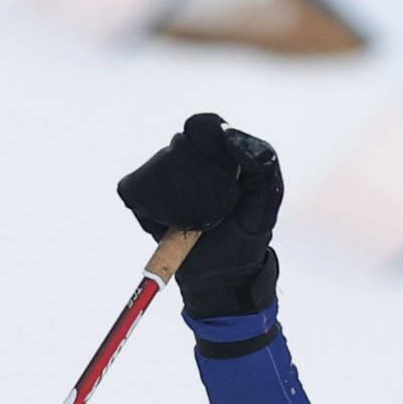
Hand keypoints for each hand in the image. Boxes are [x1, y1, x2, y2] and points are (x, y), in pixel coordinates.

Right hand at [116, 112, 283, 319]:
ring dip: (182, 202)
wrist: (221, 277)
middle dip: (203, 184)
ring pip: (160, 168)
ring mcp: (161, 176)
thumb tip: (230, 134)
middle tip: (216, 214)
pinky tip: (172, 228)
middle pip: (181, 145)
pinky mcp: (140, 196)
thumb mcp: (265, 205)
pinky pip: (138, 190)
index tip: (226, 180)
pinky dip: (155, 214)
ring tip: (196, 223)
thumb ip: (263, 166)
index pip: (204, 126)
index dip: (211, 146)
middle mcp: (187, 157)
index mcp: (217, 151)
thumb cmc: (245, 237)